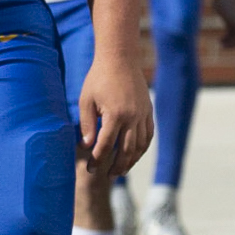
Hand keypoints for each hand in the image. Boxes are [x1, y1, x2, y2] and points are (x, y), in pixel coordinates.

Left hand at [77, 53, 154, 176]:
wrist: (120, 58)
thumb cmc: (98, 77)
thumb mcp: (86, 100)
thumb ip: (87, 124)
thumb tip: (86, 146)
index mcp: (115, 115)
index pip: (105, 145)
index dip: (98, 160)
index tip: (91, 169)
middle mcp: (133, 117)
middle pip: (126, 151)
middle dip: (116, 166)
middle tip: (107, 176)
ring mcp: (143, 114)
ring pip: (140, 146)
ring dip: (131, 161)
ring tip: (121, 171)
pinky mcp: (149, 111)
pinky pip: (148, 135)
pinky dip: (142, 148)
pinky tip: (134, 155)